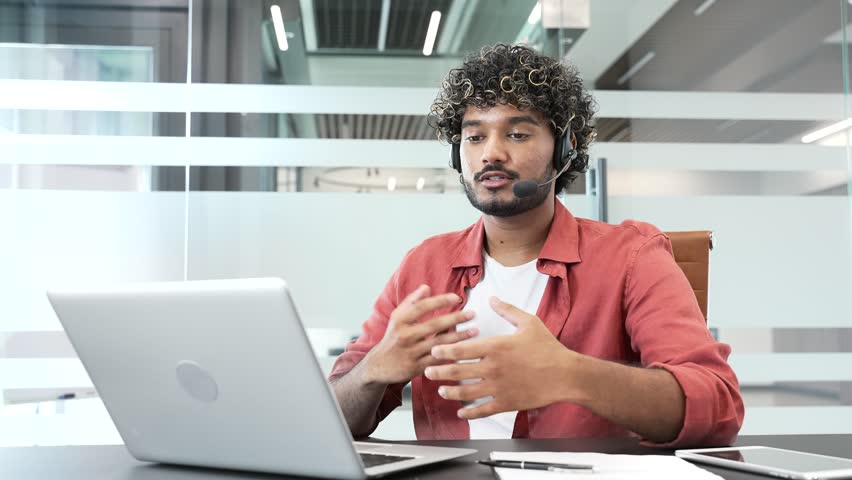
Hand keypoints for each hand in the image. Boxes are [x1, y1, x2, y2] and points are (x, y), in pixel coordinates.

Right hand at [363, 285, 478, 384]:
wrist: (379, 365)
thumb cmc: (393, 337)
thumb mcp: (397, 317)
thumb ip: (411, 301)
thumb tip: (426, 288)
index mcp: (400, 320)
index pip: (422, 307)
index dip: (440, 301)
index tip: (457, 298)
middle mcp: (405, 336)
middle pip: (434, 325)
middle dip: (455, 318)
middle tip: (472, 314)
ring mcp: (411, 353)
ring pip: (439, 343)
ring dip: (459, 337)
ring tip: (474, 331)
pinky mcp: (416, 368)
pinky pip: (438, 360)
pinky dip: (452, 354)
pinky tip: (466, 350)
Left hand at [424, 296, 578, 418]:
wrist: (566, 375)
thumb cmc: (548, 348)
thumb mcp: (528, 323)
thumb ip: (507, 310)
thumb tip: (492, 298)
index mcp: (496, 347)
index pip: (461, 349)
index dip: (444, 350)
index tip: (434, 350)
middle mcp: (493, 368)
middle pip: (457, 372)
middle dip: (438, 372)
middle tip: (427, 371)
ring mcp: (498, 387)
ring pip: (466, 392)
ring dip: (450, 391)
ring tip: (441, 390)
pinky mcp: (507, 403)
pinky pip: (483, 410)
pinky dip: (469, 412)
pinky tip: (461, 411)